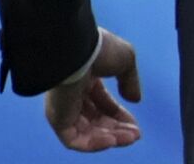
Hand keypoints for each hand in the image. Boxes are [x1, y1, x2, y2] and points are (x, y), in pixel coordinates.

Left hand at [45, 28, 141, 151]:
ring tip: (128, 138)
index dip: (120, 115)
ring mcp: (64, 109)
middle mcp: (74, 96)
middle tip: (135, 135)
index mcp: (87, 79)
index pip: (103, 103)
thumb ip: (130, 82)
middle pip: (97, 120)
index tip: (135, 125)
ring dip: (110, 138)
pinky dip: (93, 144)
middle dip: (118, 129)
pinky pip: (74, 140)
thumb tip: (135, 100)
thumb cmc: (100, 50)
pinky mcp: (57, 120)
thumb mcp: (125, 61)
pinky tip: (112, 140)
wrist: (75, 49)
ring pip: (87, 133)